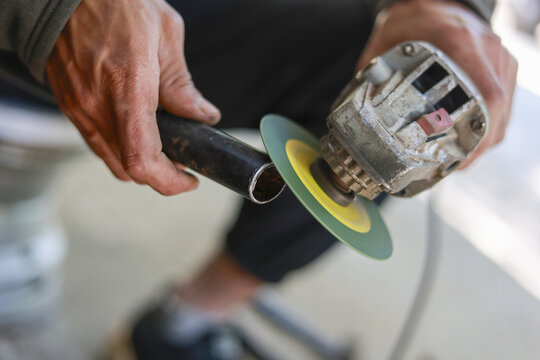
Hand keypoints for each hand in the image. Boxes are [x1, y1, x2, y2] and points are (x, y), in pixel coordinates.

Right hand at [46, 0, 220, 194]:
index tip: (189, 180)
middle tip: (181, 162)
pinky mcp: (69, 104)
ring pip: (111, 159)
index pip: (143, 159)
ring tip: (161, 146)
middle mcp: (97, 105)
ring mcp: (78, 107)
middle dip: (159, 175)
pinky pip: (96, 141)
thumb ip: (182, 84)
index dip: (169, 182)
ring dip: (139, 163)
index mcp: (127, 87)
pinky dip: (119, 147)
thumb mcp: (165, 34)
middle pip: (128, 169)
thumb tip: (202, 115)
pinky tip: (135, 128)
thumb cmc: (117, 1)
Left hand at [357, 0, 517, 167]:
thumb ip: (375, 79)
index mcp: (458, 43)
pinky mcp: (501, 66)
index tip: (457, 157)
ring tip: (459, 157)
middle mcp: (485, 51)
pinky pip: (503, 103)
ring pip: (502, 110)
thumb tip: (357, 115)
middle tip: (455, 165)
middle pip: (495, 110)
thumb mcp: (385, 46)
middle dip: (477, 145)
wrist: (435, 1)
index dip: (475, 134)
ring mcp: (498, 58)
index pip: (483, 96)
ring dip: (482, 138)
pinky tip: (468, 137)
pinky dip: (487, 124)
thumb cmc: (410, 22)